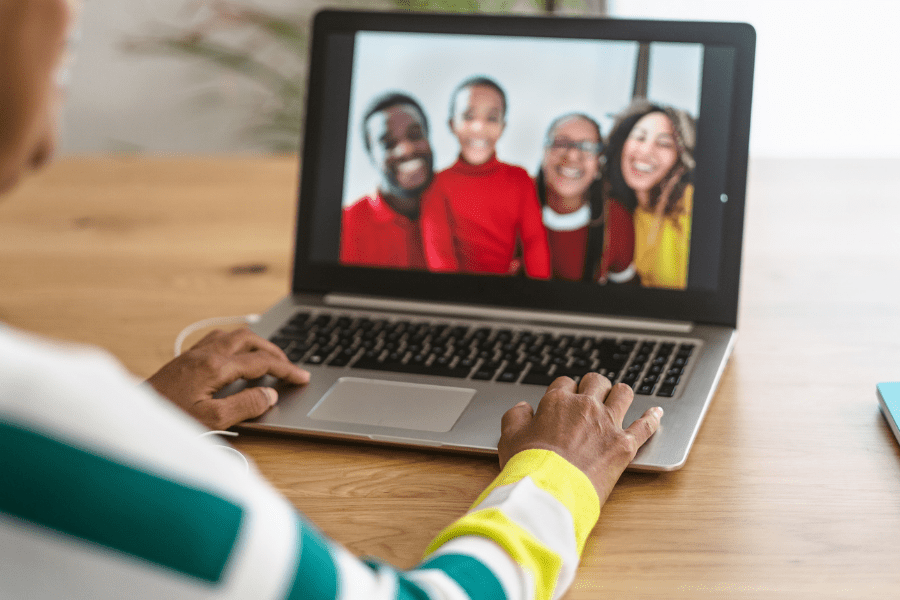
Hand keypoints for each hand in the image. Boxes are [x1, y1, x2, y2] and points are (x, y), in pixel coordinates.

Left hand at [146, 328, 309, 429]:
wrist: (130, 415)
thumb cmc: (167, 420)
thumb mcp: (212, 420)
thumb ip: (245, 406)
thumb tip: (270, 395)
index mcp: (216, 367)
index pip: (262, 362)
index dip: (286, 369)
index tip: (302, 377)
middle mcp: (206, 353)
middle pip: (250, 339)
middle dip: (274, 351)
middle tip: (289, 368)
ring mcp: (194, 353)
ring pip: (234, 335)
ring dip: (255, 344)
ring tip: (268, 360)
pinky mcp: (185, 358)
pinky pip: (218, 339)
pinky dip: (237, 345)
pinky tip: (237, 358)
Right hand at [499, 373, 661, 503]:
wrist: (550, 491)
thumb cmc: (528, 466)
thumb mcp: (509, 437)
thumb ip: (516, 416)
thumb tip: (523, 408)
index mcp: (557, 402)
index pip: (565, 383)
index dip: (565, 390)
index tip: (565, 399)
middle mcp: (585, 406)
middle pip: (596, 382)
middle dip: (594, 386)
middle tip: (592, 395)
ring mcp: (608, 423)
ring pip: (623, 393)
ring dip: (621, 393)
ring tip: (620, 397)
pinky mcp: (625, 444)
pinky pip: (645, 425)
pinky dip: (652, 417)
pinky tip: (656, 412)